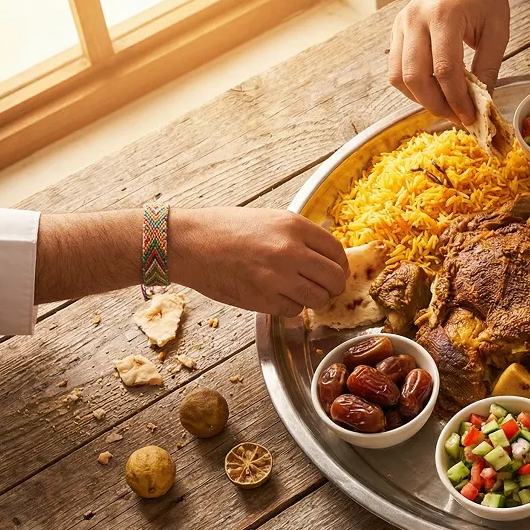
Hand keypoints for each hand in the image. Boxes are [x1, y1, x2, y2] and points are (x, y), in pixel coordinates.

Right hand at [171, 208, 348, 316]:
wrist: (189, 244)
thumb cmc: (225, 229)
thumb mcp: (269, 219)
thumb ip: (299, 235)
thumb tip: (327, 255)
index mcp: (294, 226)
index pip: (337, 251)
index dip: (340, 265)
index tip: (336, 271)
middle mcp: (290, 251)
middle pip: (334, 278)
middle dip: (333, 286)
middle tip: (324, 287)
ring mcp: (277, 277)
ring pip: (318, 299)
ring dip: (314, 299)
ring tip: (300, 292)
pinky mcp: (263, 299)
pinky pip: (294, 310)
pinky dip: (291, 307)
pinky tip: (278, 296)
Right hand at [389, 0, 509, 125]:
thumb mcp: (496, 31)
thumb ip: (488, 68)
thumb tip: (481, 105)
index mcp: (444, 16)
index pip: (445, 70)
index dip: (457, 100)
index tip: (470, 117)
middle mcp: (415, 19)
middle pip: (415, 77)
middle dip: (436, 105)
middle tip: (457, 117)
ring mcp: (402, 23)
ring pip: (398, 77)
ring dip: (420, 99)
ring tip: (445, 105)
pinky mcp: (397, 29)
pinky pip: (396, 68)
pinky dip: (412, 86)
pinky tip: (433, 90)